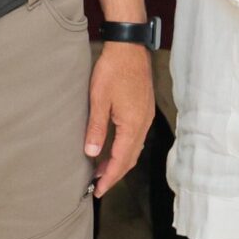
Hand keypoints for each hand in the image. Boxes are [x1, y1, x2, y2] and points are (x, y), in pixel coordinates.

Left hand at [85, 41, 153, 196]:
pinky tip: (114, 148)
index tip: (98, 191)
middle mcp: (143, 124)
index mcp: (133, 125)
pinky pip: (136, 137)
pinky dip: (125, 148)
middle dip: (115, 174)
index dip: (110, 177)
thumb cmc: (113, 70)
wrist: (129, 47)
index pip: (121, 160)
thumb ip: (97, 128)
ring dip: (120, 161)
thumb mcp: (99, 99)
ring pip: (134, 148)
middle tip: (99, 186)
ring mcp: (146, 117)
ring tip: (103, 170)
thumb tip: (92, 154)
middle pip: (130, 158)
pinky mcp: (144, 109)